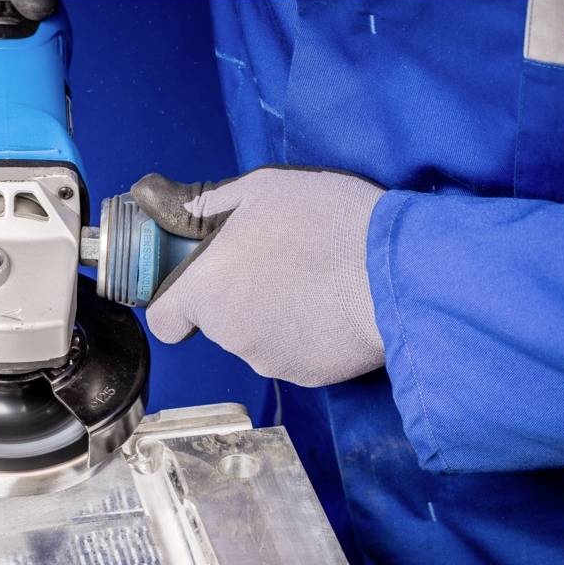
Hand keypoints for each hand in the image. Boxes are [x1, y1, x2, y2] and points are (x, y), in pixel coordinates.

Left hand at [131, 166, 386, 386]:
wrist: (398, 273)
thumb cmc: (326, 222)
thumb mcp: (264, 188)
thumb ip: (211, 204)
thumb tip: (177, 210)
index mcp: (206, 290)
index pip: (164, 320)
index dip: (177, 303)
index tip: (200, 286)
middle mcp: (228, 335)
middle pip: (217, 322)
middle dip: (237, 297)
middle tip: (278, 263)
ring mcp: (268, 361)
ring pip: (255, 338)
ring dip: (272, 315)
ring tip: (314, 282)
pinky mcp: (307, 377)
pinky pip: (294, 353)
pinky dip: (305, 336)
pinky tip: (332, 307)